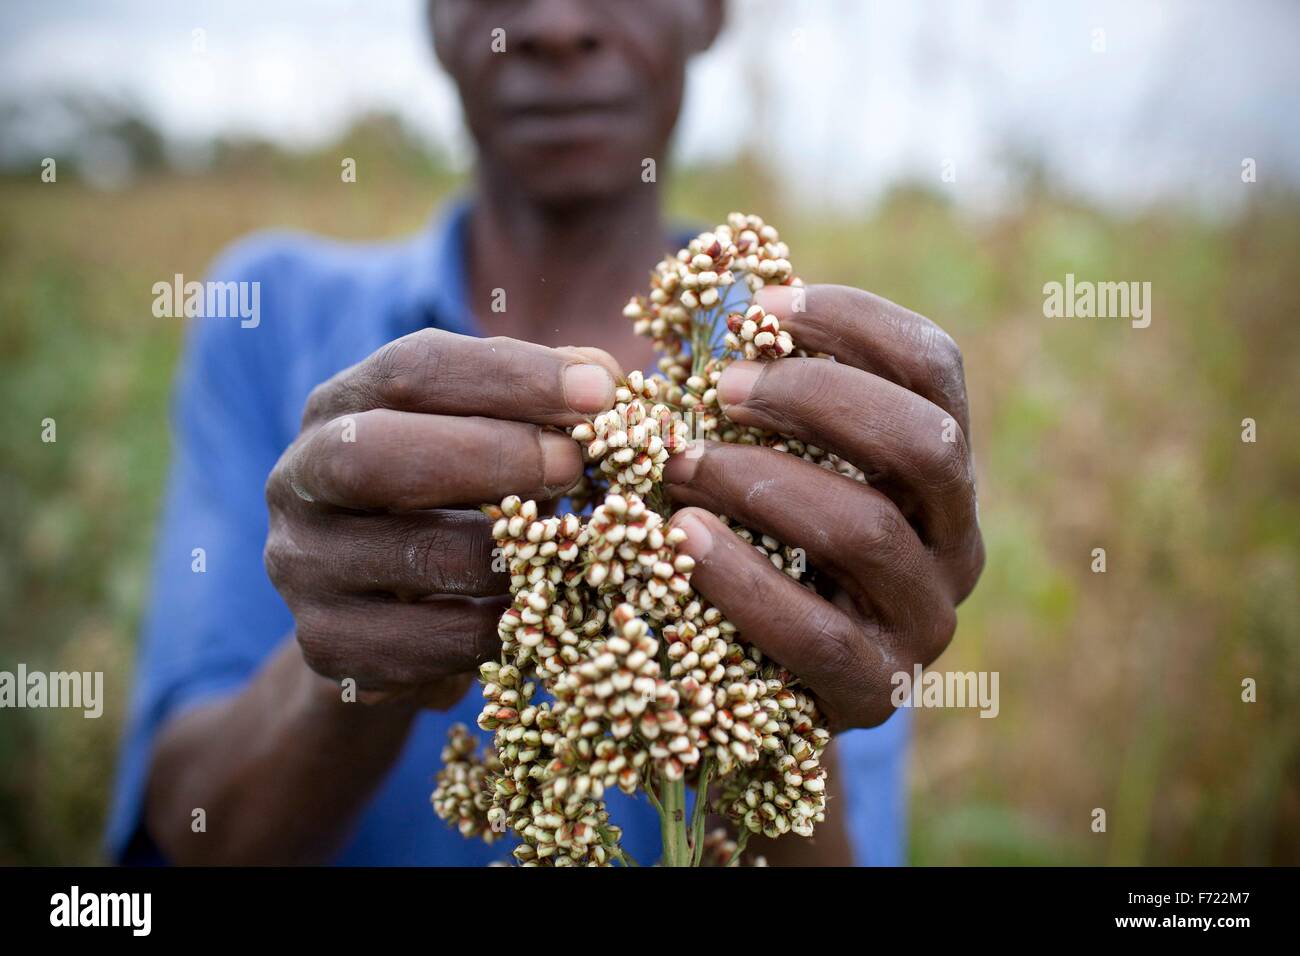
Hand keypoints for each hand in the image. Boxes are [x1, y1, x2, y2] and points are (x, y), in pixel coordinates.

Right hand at [264, 329, 618, 708]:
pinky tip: (540, 618)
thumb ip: (541, 405)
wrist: (389, 619)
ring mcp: (303, 565)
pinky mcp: (326, 643)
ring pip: (411, 556)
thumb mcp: (489, 438)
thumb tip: (606, 384)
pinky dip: (493, 632)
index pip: (413, 370)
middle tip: (574, 468)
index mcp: (343, 405)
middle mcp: (301, 477)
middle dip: (491, 455)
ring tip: (573, 551)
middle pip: (374, 453)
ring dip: (510, 554)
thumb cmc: (456, 503)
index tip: (598, 394)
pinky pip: (421, 642)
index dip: (510, 377)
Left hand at [663, 284, 984, 729]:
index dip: (855, 321)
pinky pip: (816, 632)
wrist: (759, 684)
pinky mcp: (876, 690)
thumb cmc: (761, 545)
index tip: (763, 306)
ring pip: (868, 531)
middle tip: (721, 389)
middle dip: (817, 398)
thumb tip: (725, 299)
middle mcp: (957, 541)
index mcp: (943, 470)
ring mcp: (925, 620)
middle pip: (926, 440)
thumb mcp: (780, 465)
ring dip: (761, 482)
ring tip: (680, 465)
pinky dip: (743, 580)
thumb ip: (773, 402)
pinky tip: (684, 541)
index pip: (935, 368)